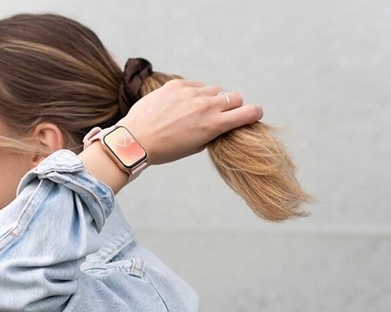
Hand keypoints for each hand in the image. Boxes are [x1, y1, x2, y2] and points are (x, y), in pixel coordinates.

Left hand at [117, 79, 263, 164]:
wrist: (135, 139)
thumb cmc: (166, 149)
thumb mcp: (195, 146)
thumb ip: (212, 132)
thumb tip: (221, 122)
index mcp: (215, 124)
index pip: (250, 111)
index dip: (254, 113)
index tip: (253, 114)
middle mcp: (207, 105)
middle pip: (235, 97)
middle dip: (232, 105)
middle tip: (220, 114)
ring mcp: (192, 92)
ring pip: (214, 90)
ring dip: (210, 98)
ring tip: (194, 111)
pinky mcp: (177, 84)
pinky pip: (195, 85)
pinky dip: (193, 93)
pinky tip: (180, 105)